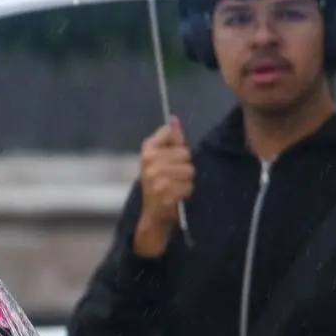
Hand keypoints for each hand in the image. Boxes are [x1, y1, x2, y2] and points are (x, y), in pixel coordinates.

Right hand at [133, 117, 191, 257]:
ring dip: (186, 181)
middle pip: (184, 153)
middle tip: (173, 177)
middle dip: (183, 166)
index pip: (171, 134)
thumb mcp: (160, 160)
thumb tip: (175, 119)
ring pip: (188, 170)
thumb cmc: (158, 185)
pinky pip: (188, 186)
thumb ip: (170, 139)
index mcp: (147, 150)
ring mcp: (156, 178)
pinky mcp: (165, 193)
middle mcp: (149, 162)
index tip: (170, 158)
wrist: (152, 216)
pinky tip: (176, 197)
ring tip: (175, 187)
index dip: (176, 147)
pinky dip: (185, 193)